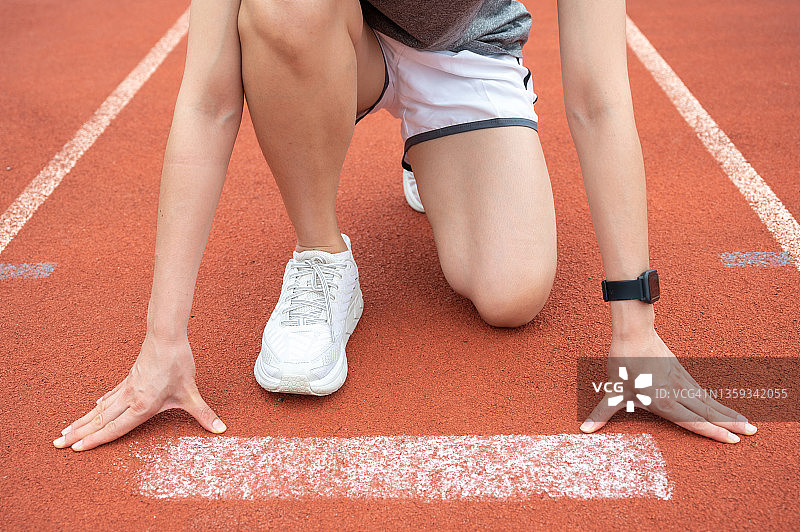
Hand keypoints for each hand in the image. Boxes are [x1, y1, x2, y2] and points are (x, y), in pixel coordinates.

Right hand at [54, 334, 225, 450]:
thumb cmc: (178, 364)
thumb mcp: (192, 393)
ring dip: (82, 421)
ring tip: (64, 432)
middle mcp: (130, 399)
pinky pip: (111, 396)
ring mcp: (127, 388)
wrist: (166, 336)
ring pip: (100, 408)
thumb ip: (204, 414)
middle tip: (56, 445)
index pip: (116, 428)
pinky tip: (94, 409)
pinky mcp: (129, 378)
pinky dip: (99, 405)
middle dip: (79, 434)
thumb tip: (221, 429)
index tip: (77, 449)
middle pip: (100, 420)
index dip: (97, 440)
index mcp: (142, 406)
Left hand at [580, 329, 757, 442]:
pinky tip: (722, 406)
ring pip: (707, 400)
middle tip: (750, 433)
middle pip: (706, 411)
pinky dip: (714, 399)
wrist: (634, 334)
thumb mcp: (612, 392)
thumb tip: (585, 429)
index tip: (732, 440)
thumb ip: (602, 413)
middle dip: (729, 424)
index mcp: (662, 402)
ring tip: (746, 421)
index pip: (692, 421)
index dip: (712, 431)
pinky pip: (701, 389)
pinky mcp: (680, 370)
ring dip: (727, 411)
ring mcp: (681, 381)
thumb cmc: (622, 365)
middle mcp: (676, 393)